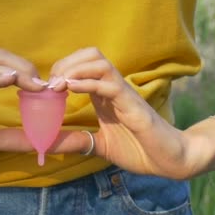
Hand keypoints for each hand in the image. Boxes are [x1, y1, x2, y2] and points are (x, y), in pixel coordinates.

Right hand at [0, 48, 48, 175]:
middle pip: (1, 56)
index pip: (8, 68)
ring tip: (37, 85)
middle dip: (27, 66)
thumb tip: (39, 142)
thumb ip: (7, 140)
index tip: (52, 91)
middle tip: (46, 88)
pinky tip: (10, 81)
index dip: (31, 74)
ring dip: (17, 70)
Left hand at [49, 47, 204, 179]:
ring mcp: (123, 93)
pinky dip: (88, 83)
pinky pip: (109, 84)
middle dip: (65, 63)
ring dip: (74, 68)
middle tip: (51, 84)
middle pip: (89, 54)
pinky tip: (72, 89)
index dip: (61, 70)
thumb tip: (45, 144)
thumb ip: (74, 142)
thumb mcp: (98, 146)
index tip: (45, 88)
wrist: (169, 160)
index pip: (81, 65)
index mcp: (103, 95)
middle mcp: (112, 88)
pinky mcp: (132, 104)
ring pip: (99, 61)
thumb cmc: (139, 150)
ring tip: (59, 85)